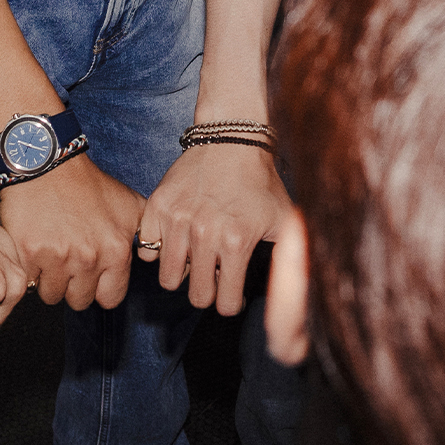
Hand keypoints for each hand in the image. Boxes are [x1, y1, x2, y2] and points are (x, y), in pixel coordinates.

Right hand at [0, 153, 143, 309]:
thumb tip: (155, 252)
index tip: (92, 278)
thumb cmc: (88, 184)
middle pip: (80, 301)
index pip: (110, 298)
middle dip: (74, 286)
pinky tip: (36, 251)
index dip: (100, 289)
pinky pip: (30, 282)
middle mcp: (89, 259)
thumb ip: (146, 233)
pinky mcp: (29, 254)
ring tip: (52, 256)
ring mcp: (58, 258)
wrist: (49, 164)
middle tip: (69, 263)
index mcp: (116, 252)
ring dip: (51, 281)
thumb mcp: (129, 204)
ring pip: (53, 296)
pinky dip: (31, 272)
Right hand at [139, 141, 289, 314]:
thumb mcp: (284, 219)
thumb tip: (297, 288)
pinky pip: (147, 251)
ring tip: (195, 259)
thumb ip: (291, 255)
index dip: (231, 303)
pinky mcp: (157, 207)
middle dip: (207, 292)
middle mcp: (205, 234)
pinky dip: (158, 251)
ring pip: (168, 279)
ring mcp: (177, 220)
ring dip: (182, 274)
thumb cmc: (261, 182)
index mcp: (236, 242)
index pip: (225, 304)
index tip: (232, 294)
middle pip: (196, 296)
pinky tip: (176, 241)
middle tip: (213, 277)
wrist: (232, 140)